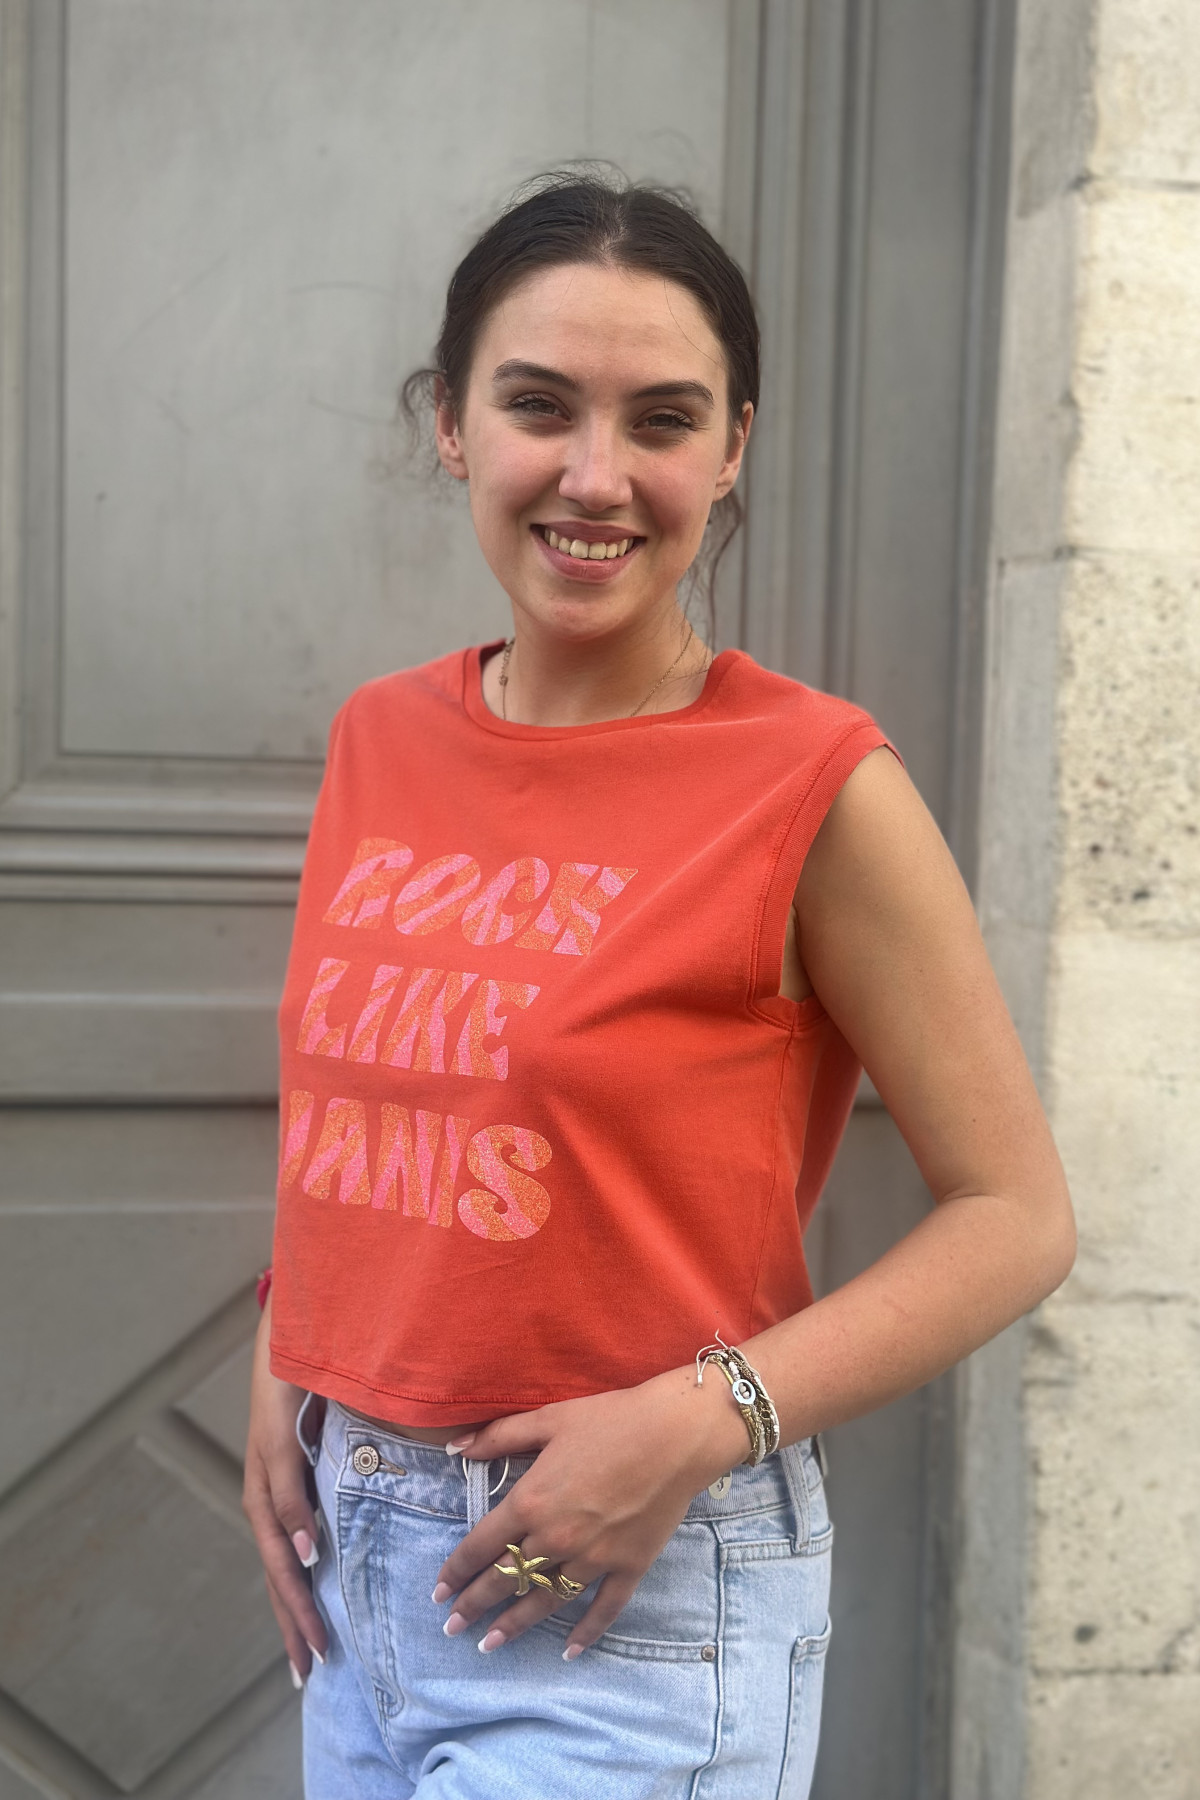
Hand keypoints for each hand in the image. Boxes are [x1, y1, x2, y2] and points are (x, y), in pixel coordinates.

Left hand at [242, 1293, 328, 1681]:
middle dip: (293, 1618)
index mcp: (282, 1490)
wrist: (295, 1323)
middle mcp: (266, 1485)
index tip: (315, 1656)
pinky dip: (290, 1523)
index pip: (287, 1563)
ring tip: (308, 1631)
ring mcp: (264, 1465)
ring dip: (288, 1590)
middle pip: (275, 1566)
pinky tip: (303, 1554)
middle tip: (311, 1666)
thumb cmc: (324, 1373)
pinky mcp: (270, 1437)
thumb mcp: (338, 1433)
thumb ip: (348, 1470)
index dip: (298, 1610)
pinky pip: (279, 1489)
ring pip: (272, 1541)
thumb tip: (371, 1507)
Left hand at [431, 1365, 746, 1658]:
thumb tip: (455, 1447)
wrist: (675, 1434)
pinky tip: (570, 1651)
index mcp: (532, 1501)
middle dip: (474, 1606)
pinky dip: (586, 1632)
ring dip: (515, 1625)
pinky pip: (603, 1609)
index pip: (481, 1546)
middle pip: (506, 1580)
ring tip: (490, 1644)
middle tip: (452, 1627)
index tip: (439, 1591)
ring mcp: (594, 1558)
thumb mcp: (550, 1419)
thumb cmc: (611, 1419)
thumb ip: (500, 1436)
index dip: (456, 1571)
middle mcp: (556, 1538)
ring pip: (545, 1601)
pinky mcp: (628, 1567)